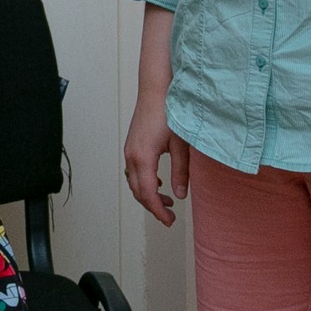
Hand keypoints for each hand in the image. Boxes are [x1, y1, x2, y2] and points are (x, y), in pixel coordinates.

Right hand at [123, 93, 189, 226]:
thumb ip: (181, 172)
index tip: (169, 221)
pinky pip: (134, 171)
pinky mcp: (132, 145)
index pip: (148, 194)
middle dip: (153, 207)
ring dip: (148, 195)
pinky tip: (159, 183)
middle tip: (170, 217)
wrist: (156, 89)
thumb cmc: (170, 112)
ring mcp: (129, 150)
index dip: (158, 211)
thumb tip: (180, 195)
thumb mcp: (181, 145)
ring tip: (166, 202)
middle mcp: (132, 156)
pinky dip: (144, 183)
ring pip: (134, 182)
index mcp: (143, 158)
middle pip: (138, 191)